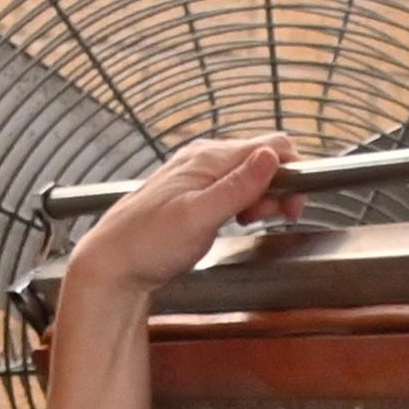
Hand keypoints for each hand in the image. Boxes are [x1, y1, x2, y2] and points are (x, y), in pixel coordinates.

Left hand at [63, 134, 297, 307]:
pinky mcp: (197, 191)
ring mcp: (200, 174)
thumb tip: (271, 156)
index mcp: (208, 158)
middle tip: (277, 219)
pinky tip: (239, 221)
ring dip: (264, 197)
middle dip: (280, 188)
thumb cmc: (148, 243)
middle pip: (264, 159)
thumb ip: (238, 186)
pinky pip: (234, 187)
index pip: (271, 146)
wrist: (114, 263)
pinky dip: (247, 203)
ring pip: (251, 174)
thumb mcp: (200, 216)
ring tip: (252, 222)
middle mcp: (205, 159)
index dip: (293, 172)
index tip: (294, 205)